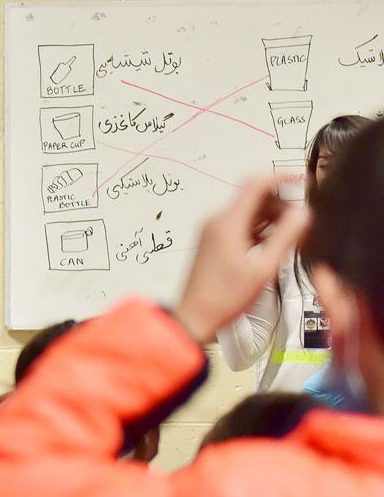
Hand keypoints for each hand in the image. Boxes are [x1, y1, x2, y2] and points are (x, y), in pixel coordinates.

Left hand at [174, 176, 309, 342]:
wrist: (194, 318)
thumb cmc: (225, 298)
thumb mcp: (263, 269)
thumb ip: (285, 237)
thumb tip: (303, 213)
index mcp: (226, 223)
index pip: (255, 183)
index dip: (281, 178)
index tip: (301, 182)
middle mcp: (216, 221)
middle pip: (254, 197)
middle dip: (280, 205)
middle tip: (300, 225)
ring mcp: (212, 231)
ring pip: (248, 211)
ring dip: (271, 219)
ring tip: (290, 239)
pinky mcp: (213, 242)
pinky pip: (239, 225)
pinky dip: (258, 229)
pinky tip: (272, 246)